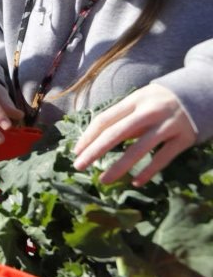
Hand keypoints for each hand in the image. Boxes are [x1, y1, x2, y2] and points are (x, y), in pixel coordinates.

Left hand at [72, 85, 197, 185]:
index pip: (105, 119)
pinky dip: (148, 171)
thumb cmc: (159, 102)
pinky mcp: (184, 138)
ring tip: (104, 180)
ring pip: (139, 149)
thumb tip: (96, 141)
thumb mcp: (140, 103)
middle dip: (95, 150)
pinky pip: (163, 158)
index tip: (76, 152)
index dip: (88, 136)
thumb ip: (122, 119)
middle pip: (117, 132)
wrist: (200, 94)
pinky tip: (136, 182)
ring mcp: (168, 125)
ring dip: (119, 166)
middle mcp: (149, 111)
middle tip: (79, 166)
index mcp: (134, 100)